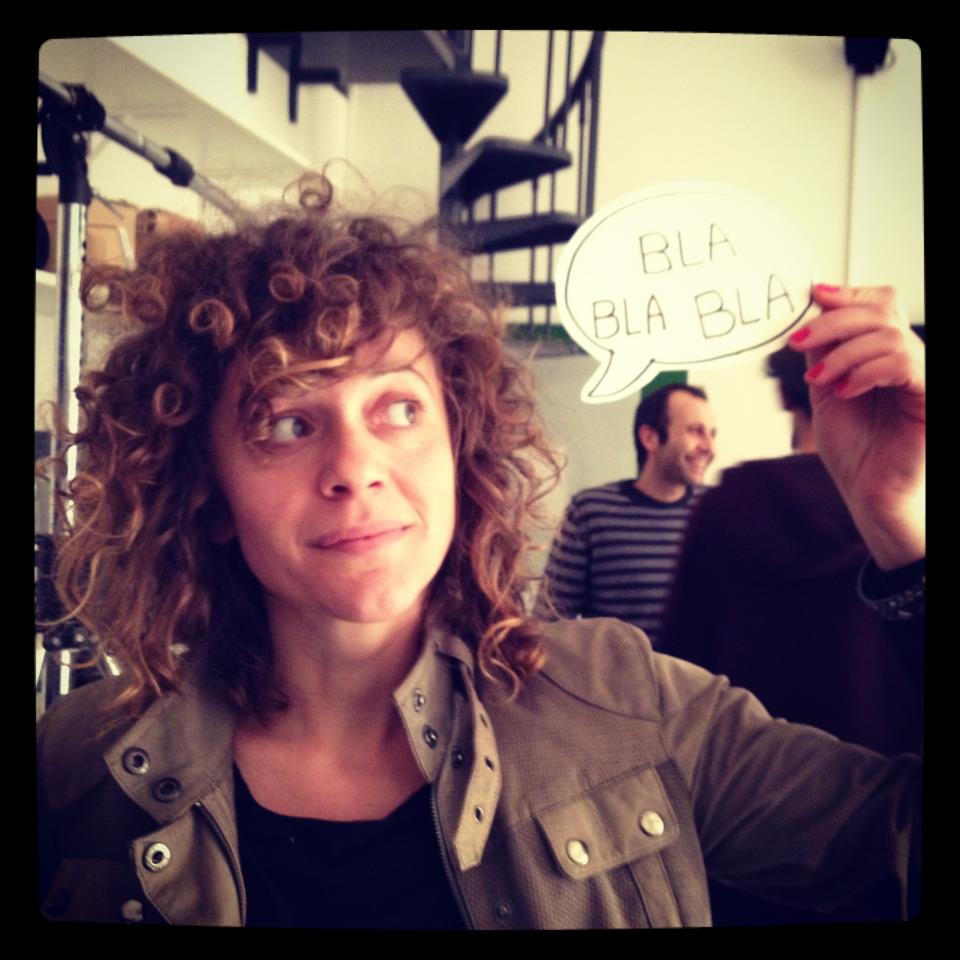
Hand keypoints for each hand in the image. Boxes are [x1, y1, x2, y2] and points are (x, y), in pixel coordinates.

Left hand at [788, 284, 923, 569]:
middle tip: (798, 342)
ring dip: (844, 352)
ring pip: (890, 335)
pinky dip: (867, 370)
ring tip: (820, 380)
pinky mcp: (930, 398)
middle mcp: (910, 359)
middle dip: (834, 321)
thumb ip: (824, 352)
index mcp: (886, 354)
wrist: (868, 496)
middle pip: (882, 311)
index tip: (814, 295)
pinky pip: (904, 363)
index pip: (880, 304)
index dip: (849, 293)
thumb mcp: (826, 390)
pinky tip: (844, 391)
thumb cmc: (854, 451)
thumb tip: (811, 309)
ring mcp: (924, 377)